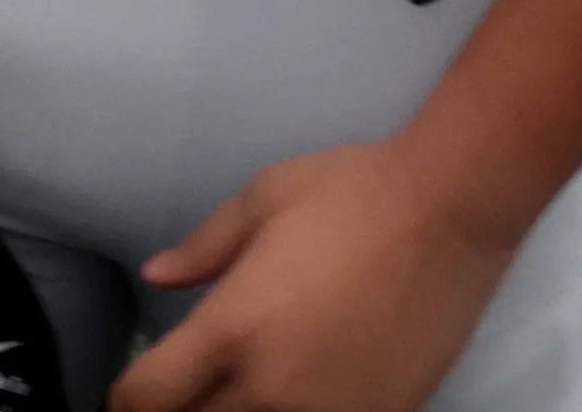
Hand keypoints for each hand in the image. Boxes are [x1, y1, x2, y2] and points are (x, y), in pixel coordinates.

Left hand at [109, 139, 524, 411]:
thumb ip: (204, 248)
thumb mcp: (264, 198)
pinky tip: (307, 388)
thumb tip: (157, 275)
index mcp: (231, 330)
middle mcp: (270, 388)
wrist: (452, 209)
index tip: (139, 382)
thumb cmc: (354, 191)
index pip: (144, 398)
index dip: (129, 394)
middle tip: (194, 380)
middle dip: (183, 406)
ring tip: (248, 385)